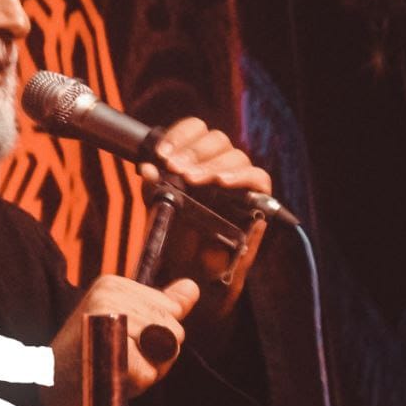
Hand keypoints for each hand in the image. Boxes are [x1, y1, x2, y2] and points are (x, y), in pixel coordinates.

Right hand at [39, 275, 198, 405]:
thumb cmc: (85, 361)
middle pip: (173, 329)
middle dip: (156, 355)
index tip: (122, 342)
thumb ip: (159, 307)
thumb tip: (192, 287)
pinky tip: (108, 380)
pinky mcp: (111, 347)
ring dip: (147, 370)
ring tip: (113, 369)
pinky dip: (136, 386)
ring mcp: (110, 317)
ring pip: (166, 350)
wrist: (42, 390)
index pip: (171, 308)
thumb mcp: (123, 325)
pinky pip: (150, 373)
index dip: (157, 336)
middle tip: (117, 360)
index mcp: (114, 284)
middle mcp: (112, 293)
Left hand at [139, 117, 271, 350]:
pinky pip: (258, 178)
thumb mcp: (158, 208)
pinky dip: (241, 177)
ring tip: (191, 181)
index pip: (195, 130)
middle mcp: (218, 166)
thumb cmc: (176, 240)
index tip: (162, 154)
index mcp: (195, 160)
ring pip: (235, 155)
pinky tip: (221, 183)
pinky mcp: (258, 200)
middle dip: (193, 152)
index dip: (180, 135)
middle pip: (216, 139)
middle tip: (175, 169)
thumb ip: (152, 186)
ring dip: (211, 165)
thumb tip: (146, 167)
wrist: (192, 275)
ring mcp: (239, 182)